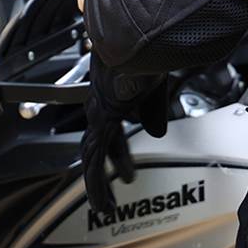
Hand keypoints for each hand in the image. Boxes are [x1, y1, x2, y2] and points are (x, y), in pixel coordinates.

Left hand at [80, 56, 168, 216]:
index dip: (119, 149)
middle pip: (99, 143)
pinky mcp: (100, 123)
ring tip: (105, 205)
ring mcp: (97, 114)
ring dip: (98, 184)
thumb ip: (153, 110)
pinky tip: (101, 201)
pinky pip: (94, 162)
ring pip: (91, 157)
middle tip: (115, 184)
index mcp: (113, 92)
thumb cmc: (147, 52)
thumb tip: (155, 131)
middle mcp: (100, 103)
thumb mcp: (154, 87)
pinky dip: (96, 185)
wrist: (136, 41)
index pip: (112, 127)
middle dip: (109, 166)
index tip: (126, 164)